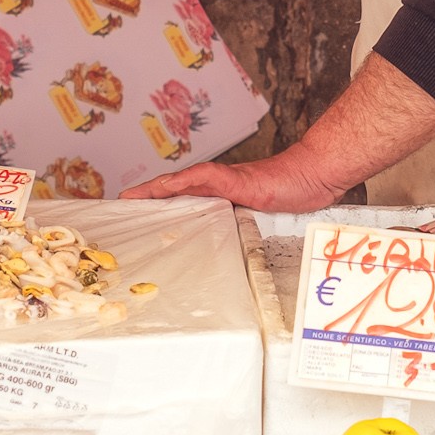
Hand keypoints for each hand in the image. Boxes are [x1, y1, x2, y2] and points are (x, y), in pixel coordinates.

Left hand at [121, 151, 343, 214]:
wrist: (312, 176)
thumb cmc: (290, 196)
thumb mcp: (260, 220)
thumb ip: (242, 229)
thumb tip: (228, 257)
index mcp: (222, 198)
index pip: (185, 201)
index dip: (160, 206)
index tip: (137, 215)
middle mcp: (219, 186)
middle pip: (176, 190)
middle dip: (148, 197)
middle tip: (122, 205)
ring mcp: (227, 180)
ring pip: (184, 182)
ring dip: (157, 188)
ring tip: (134, 196)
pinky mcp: (238, 179)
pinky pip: (207, 177)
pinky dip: (184, 180)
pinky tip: (167, 185)